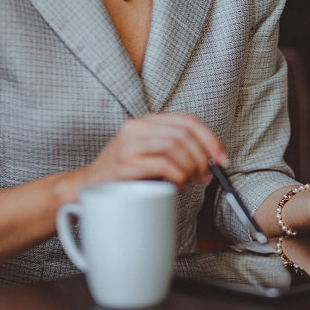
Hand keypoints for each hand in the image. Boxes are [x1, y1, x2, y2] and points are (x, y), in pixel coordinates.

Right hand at [79, 113, 226, 190]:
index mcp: (147, 122)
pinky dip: (177, 176)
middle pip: (184, 134)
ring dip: (191, 167)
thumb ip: (176, 151)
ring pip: (175, 147)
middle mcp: (138, 127)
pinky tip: (176, 186)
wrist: (87, 187)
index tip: (222, 158)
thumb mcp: (151, 155)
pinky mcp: (124, 164)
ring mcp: (129, 144)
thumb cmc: (125, 174)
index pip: (188, 121)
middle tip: (205, 176)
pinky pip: (162, 165)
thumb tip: (211, 161)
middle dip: (203, 157)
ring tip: (189, 182)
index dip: (210, 139)